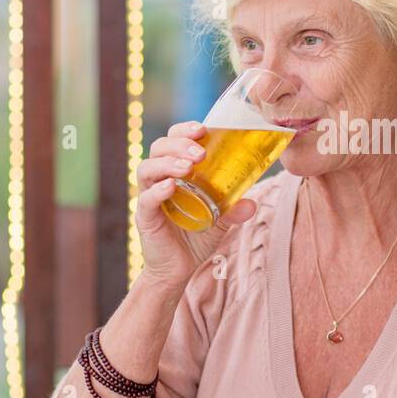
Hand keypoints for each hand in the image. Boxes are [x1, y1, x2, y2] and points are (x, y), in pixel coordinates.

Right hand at [135, 120, 255, 289]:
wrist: (179, 269)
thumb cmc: (197, 237)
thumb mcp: (221, 220)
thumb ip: (234, 209)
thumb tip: (251, 203)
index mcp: (177, 172)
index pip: (174, 140)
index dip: (184, 130)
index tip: (203, 128)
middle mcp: (160, 179)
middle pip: (159, 148)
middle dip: (179, 144)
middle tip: (201, 152)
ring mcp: (150, 197)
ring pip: (147, 169)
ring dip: (167, 163)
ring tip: (187, 167)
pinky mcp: (145, 217)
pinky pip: (145, 199)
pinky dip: (157, 191)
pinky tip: (171, 187)